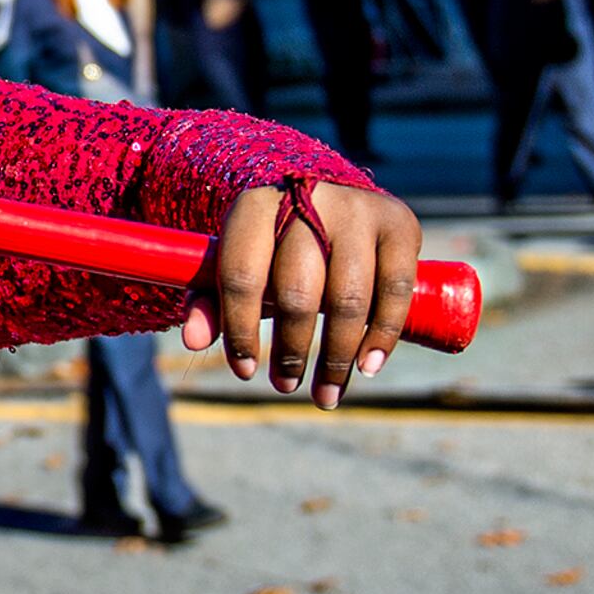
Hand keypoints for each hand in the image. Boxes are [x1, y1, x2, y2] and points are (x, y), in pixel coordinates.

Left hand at [181, 178, 423, 410]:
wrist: (332, 200)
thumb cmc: (276, 246)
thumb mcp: (240, 264)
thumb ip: (211, 301)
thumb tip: (194, 341)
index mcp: (256, 205)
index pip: (242, 275)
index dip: (240, 330)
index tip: (244, 371)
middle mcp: (310, 199)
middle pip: (297, 291)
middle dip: (289, 350)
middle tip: (284, 385)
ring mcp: (359, 209)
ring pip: (348, 298)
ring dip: (336, 357)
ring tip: (325, 394)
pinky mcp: (399, 223)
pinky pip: (394, 291)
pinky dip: (382, 336)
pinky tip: (367, 367)